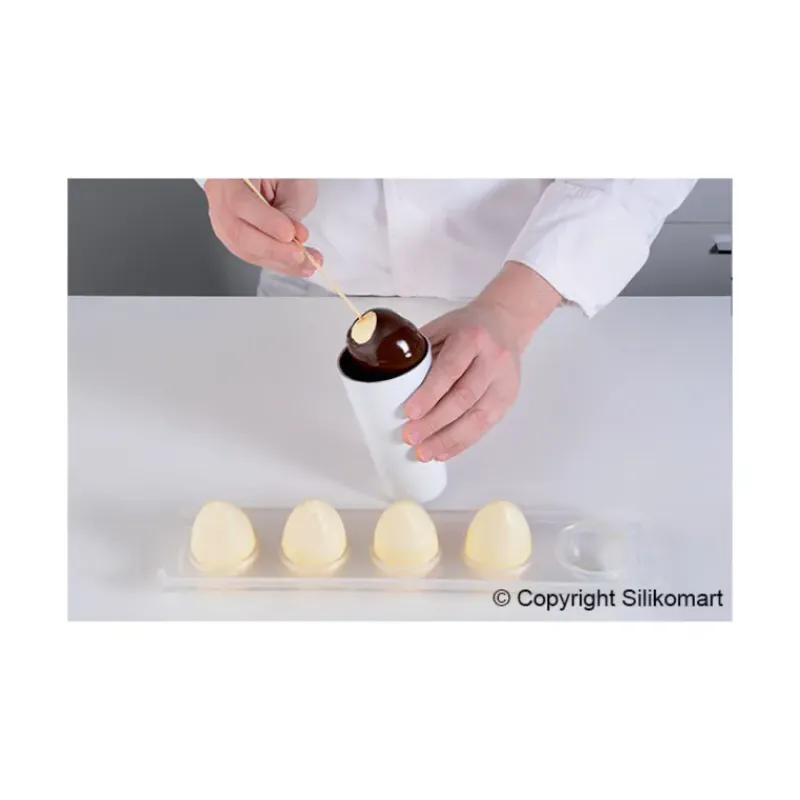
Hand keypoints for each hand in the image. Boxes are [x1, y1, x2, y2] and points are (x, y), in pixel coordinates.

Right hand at [205, 179, 320, 275]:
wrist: (274, 175)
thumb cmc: (283, 171)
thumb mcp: (292, 183)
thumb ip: (289, 212)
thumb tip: (293, 240)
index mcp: (229, 174)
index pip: (240, 202)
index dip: (266, 222)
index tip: (290, 234)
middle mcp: (219, 198)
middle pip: (238, 233)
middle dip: (273, 249)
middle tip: (300, 254)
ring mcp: (223, 219)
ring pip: (245, 249)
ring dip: (279, 261)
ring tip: (306, 263)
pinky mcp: (234, 236)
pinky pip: (252, 253)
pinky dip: (276, 261)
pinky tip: (295, 265)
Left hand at [402, 262, 561, 460]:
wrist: (505, 324)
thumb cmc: (468, 327)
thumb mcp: (442, 328)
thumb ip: (421, 353)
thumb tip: (390, 381)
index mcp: (472, 337)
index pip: (450, 369)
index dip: (429, 394)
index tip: (409, 412)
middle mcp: (493, 359)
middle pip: (463, 397)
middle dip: (434, 422)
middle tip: (411, 437)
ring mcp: (503, 382)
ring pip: (477, 418)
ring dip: (447, 439)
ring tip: (424, 452)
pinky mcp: (507, 399)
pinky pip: (485, 426)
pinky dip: (462, 442)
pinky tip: (443, 451)